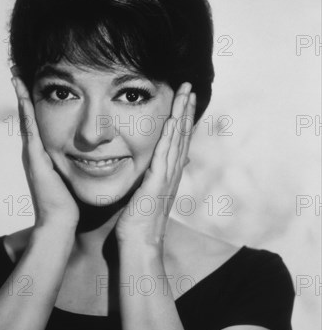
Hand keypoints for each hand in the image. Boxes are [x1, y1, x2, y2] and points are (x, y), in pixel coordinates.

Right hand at [11, 68, 79, 228]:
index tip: (31, 84)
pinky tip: (24, 93)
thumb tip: (87, 156)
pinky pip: (30, 128)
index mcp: (42, 154)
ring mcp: (32, 153)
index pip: (36, 123)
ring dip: (21, 96)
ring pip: (25, 118)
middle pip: (27, 116)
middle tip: (16, 72)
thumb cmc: (67, 203)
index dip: (33, 104)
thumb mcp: (68, 178)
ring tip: (15, 74)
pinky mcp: (35, 157)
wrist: (60, 221)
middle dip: (22, 94)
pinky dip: (25, 110)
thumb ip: (71, 165)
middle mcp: (34, 151)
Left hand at [115, 82, 195, 248]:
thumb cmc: (139, 220)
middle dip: (186, 109)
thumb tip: (163, 166)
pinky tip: (173, 119)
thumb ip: (155, 177)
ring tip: (187, 94)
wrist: (139, 242)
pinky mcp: (158, 183)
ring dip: (182, 115)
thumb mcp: (147, 193)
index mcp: (169, 172)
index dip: (183, 117)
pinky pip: (165, 154)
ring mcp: (167, 176)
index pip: (178, 139)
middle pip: (183, 134)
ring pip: (177, 139)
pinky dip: (170, 136)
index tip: (185, 99)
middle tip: (190, 87)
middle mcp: (173, 171)